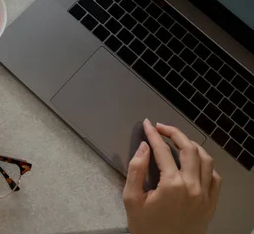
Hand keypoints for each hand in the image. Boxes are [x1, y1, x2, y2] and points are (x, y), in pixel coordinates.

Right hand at [123, 119, 220, 233]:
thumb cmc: (145, 226)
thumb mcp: (131, 198)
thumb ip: (136, 169)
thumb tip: (145, 146)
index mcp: (172, 184)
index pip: (163, 150)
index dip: (154, 134)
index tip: (147, 124)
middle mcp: (193, 186)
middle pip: (189, 149)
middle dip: (174, 133)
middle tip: (161, 128)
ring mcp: (205, 195)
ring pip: (206, 159)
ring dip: (192, 145)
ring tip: (178, 141)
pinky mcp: (211, 203)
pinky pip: (215, 177)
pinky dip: (206, 165)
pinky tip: (194, 162)